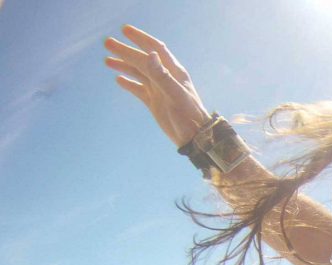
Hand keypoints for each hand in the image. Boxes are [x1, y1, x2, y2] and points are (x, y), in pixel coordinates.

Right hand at [104, 25, 211, 146]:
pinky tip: (119, 80)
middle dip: (126, 50)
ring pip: (139, 73)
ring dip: (124, 65)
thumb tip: (149, 53)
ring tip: (107, 61)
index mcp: (173, 72)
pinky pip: (139, 90)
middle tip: (107, 43)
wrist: (194, 138)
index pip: (155, 48)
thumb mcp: (175, 95)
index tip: (124, 30)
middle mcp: (165, 78)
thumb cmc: (189, 115)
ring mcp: (159, 90)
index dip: (141, 38)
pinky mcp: (155, 103)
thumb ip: (161, 75)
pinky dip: (129, 84)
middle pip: (142, 59)